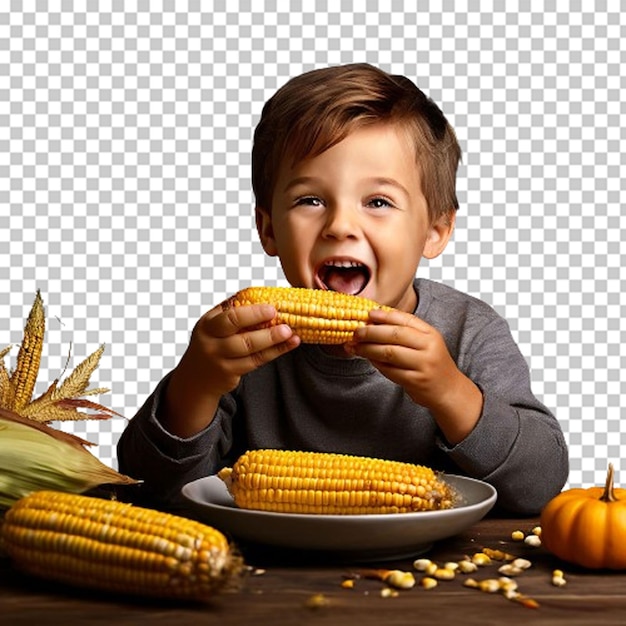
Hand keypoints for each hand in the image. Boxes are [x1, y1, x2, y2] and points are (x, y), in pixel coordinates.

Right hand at [162, 300, 299, 436]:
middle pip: (241, 336)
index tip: (272, 308)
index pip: (231, 317)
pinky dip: (274, 352)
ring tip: (291, 333)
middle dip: (266, 330)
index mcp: (208, 325)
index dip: (253, 313)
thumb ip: (232, 310)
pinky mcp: (230, 373)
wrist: (196, 377)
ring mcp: (220, 360)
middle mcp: (211, 343)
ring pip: (251, 351)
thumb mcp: (213, 325)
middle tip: (286, 323)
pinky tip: (288, 345)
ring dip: (274, 341)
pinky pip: (256, 362)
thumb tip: (262, 294)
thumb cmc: (211, 343)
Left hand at [346, 308, 481, 443]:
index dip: (385, 316)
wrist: (449, 390)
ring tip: (355, 346)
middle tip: (356, 332)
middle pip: (395, 335)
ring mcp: (423, 365)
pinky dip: (376, 364)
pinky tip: (369, 360)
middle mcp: (428, 347)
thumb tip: (374, 322)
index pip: (405, 319)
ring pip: (390, 353)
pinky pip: (390, 370)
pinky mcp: (415, 381)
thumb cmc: (432, 364)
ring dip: (369, 349)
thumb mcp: (426, 343)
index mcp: (430, 334)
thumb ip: (405, 332)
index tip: (368, 314)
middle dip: (371, 332)